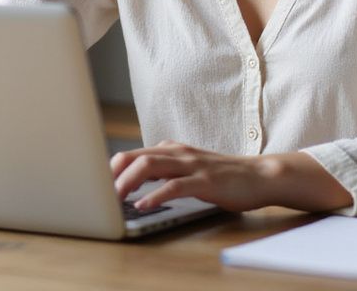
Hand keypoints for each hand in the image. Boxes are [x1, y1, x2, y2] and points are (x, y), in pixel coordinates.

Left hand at [110, 141, 278, 212]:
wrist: (259, 175)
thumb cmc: (223, 176)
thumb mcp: (189, 167)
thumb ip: (166, 169)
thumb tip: (135, 180)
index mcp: (171, 150)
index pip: (132, 154)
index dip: (111, 169)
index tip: (97, 186)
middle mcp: (178, 153)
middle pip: (135, 157)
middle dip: (112, 174)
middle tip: (98, 194)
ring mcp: (191, 165)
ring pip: (150, 166)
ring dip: (127, 183)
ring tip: (114, 198)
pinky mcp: (204, 181)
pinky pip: (174, 186)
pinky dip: (155, 196)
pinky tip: (142, 205)